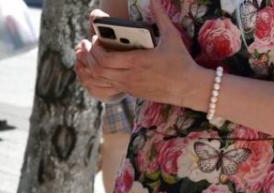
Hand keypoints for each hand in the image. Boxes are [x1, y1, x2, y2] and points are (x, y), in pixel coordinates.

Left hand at [75, 0, 206, 108]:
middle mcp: (130, 77)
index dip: (95, 49)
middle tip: (85, 45)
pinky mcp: (132, 93)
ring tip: (88, 56)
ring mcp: (130, 87)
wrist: (188, 88)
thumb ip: (160, 17)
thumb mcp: (171, 37)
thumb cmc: (181, 62)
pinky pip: (109, 87)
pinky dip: (100, 77)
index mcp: (137, 62)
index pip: (105, 59)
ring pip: (101, 81)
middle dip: (88, 57)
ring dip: (91, 68)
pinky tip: (99, 67)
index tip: (94, 39)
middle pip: (98, 70)